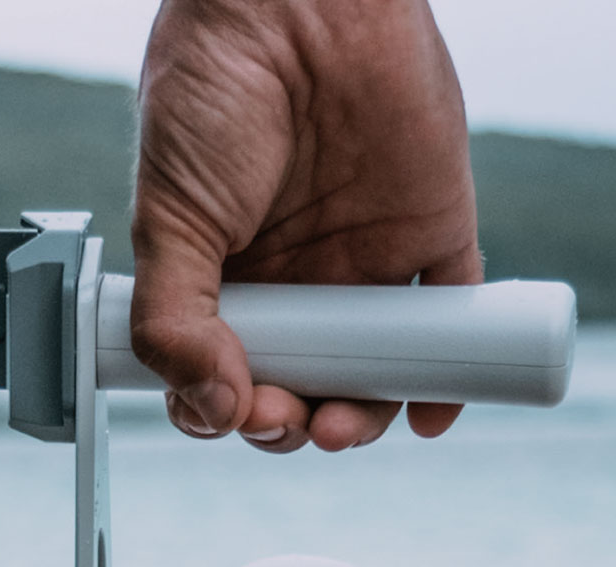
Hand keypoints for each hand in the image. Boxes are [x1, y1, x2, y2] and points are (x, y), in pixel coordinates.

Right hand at [131, 0, 482, 452]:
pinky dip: (447, 376)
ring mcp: (365, 264)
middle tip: (286, 419)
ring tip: (341, 426)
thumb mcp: (165, 219)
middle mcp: (298, 283)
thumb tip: (215, 411)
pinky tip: (430, 413)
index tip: (232, 412)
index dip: (235, 411)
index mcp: (231, 282)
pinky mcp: (432, 233)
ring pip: (373, 371)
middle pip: (306, 388)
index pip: (234, 378)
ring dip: (360, 417)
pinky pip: (450, 319)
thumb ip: (175, 321)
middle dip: (295, 423)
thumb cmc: (212, 91)